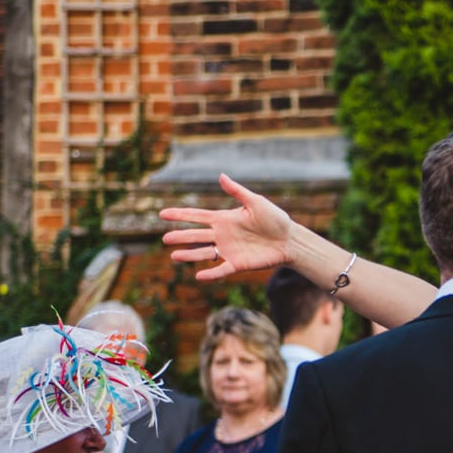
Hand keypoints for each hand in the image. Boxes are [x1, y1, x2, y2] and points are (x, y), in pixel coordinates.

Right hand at [160, 173, 295, 281]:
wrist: (290, 240)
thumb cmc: (275, 219)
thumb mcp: (256, 202)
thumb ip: (237, 191)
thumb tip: (221, 176)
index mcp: (224, 219)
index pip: (197, 216)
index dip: (180, 215)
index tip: (162, 214)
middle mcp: (222, 235)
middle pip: (196, 235)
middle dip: (181, 236)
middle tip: (165, 239)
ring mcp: (229, 250)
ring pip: (204, 253)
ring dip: (189, 255)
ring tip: (174, 256)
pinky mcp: (238, 264)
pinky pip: (221, 269)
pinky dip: (211, 274)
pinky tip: (198, 276)